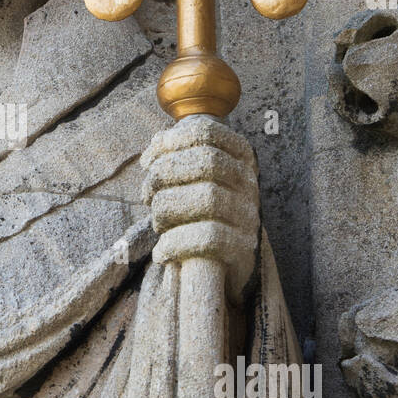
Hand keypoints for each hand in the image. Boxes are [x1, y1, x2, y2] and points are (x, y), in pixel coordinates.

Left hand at [140, 115, 259, 301]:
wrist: (224, 264)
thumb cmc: (199, 213)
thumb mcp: (192, 179)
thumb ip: (176, 156)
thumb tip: (157, 143)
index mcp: (239, 157)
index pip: (207, 133)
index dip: (171, 142)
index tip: (149, 161)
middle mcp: (249, 183)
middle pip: (207, 161)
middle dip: (165, 174)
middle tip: (148, 194)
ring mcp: (249, 216)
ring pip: (208, 197)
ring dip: (167, 209)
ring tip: (158, 222)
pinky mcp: (243, 249)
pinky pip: (208, 238)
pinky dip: (175, 243)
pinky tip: (162, 251)